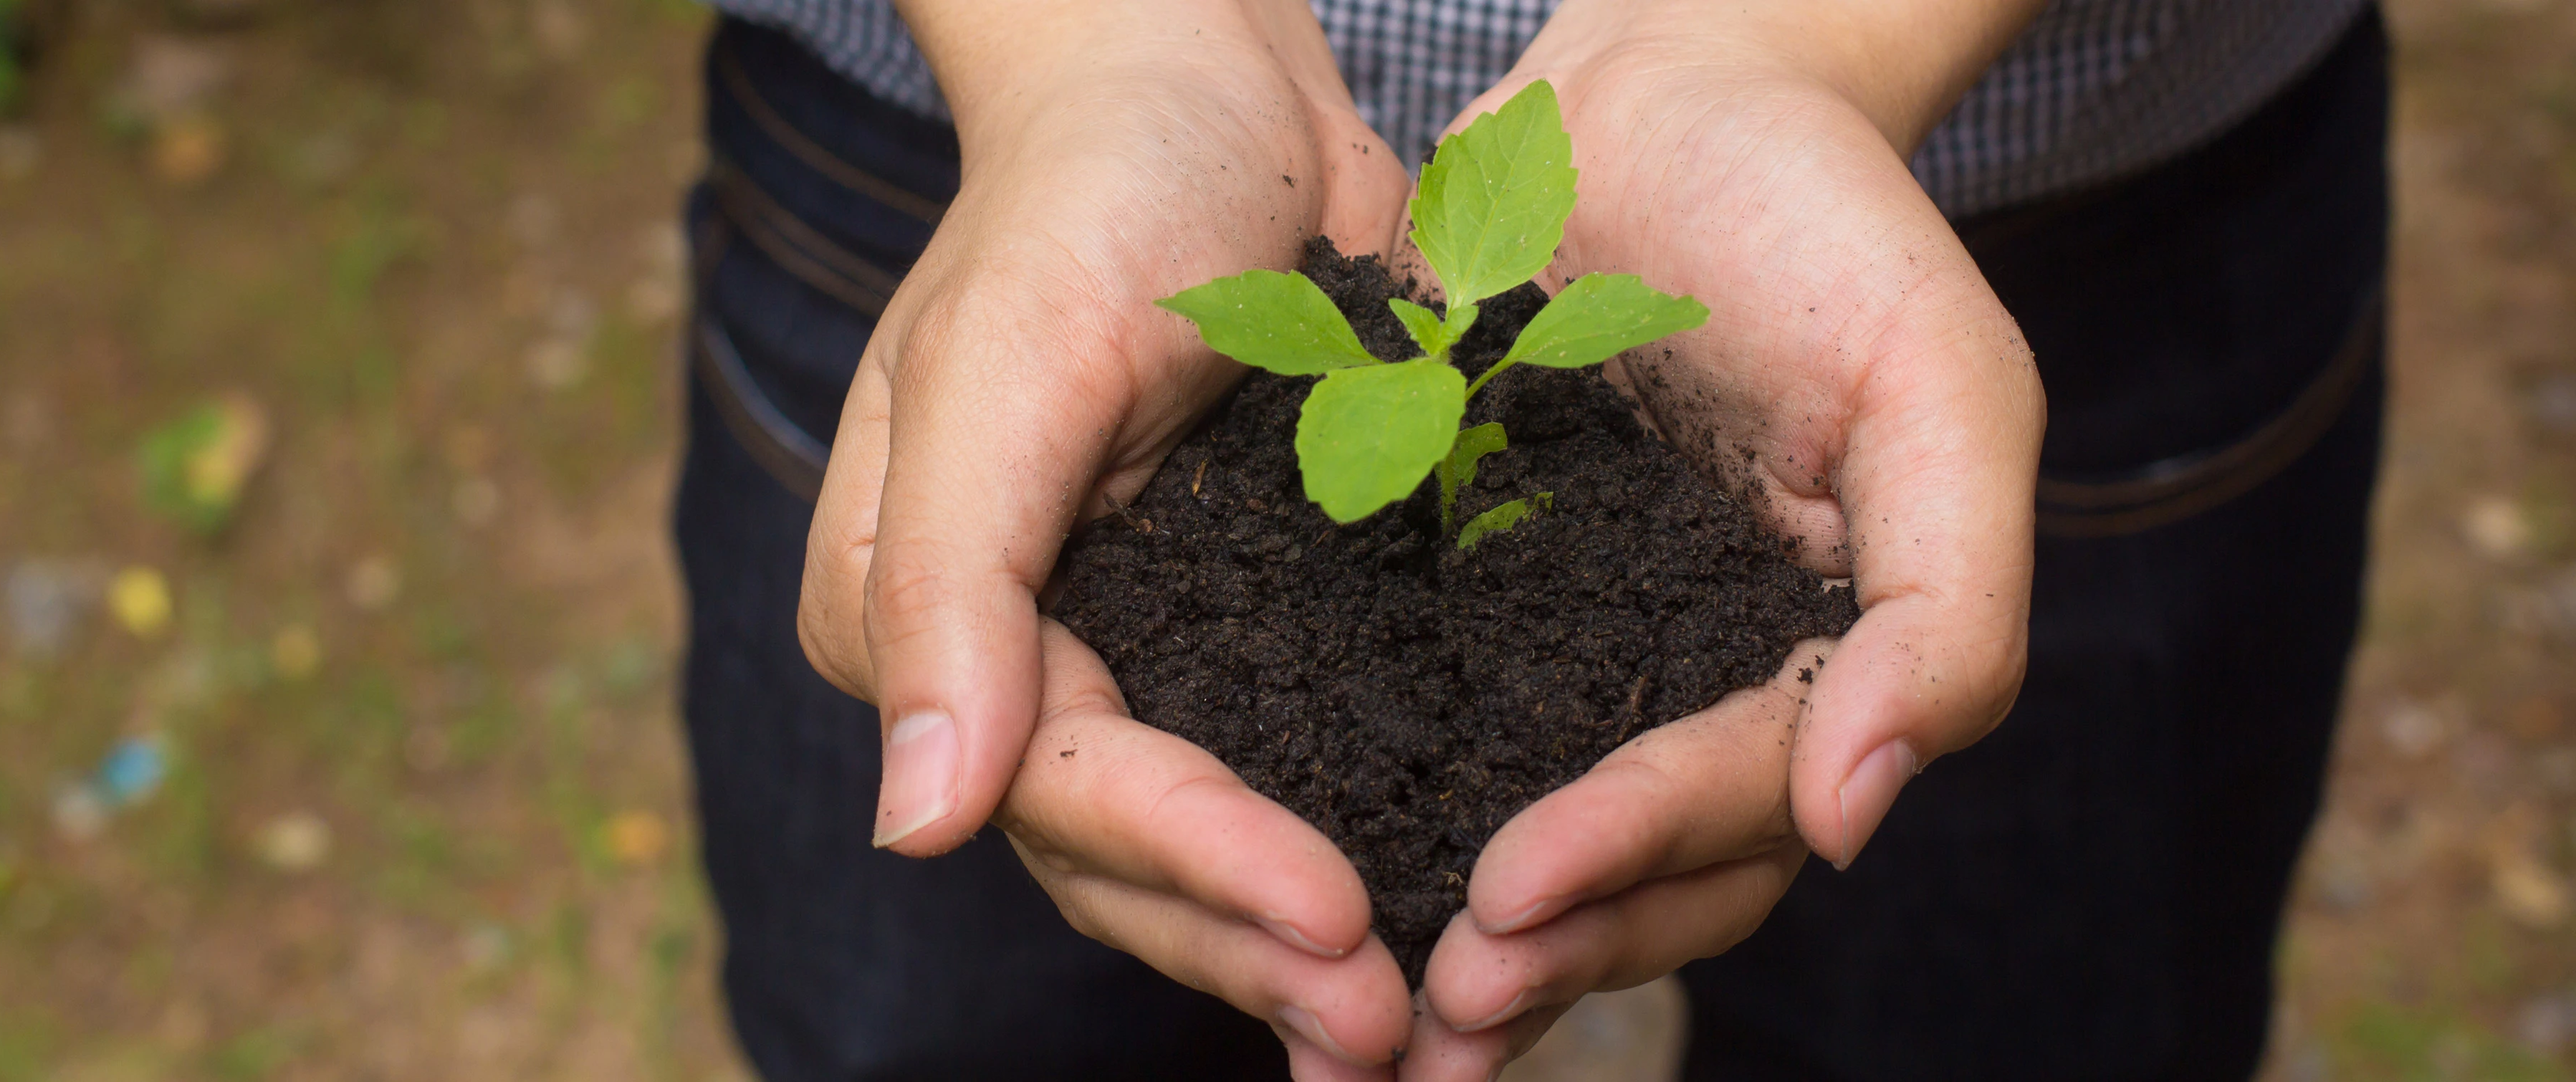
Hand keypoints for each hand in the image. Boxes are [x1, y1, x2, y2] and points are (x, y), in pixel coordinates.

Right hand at [796, 0, 1418, 1072]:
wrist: (1203, 83)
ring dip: (1304, 941)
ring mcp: (1136, 655)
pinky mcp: (1245, 632)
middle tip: (1392, 1026)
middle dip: (1258, 945)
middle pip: (1128, 857)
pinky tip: (1442, 922)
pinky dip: (1360, 846)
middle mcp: (1015, 663)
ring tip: (1427, 1024)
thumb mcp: (1010, 358)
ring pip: (1210, 848)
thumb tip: (918, 825)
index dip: (1193, 867)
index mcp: (921, 615)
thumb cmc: (1090, 188)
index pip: (1055, 785)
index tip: (1335, 920)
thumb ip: (954, 585)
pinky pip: (1293, 770)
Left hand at [1397, 1, 2049, 1074]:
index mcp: (1810, 666)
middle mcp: (1688, 686)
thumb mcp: (1945, 393)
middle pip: (1637, 876)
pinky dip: (1372, 811)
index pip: (1737, 804)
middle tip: (1425, 1015)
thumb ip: (1943, 612)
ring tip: (1356, 1018)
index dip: (1633, 858)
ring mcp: (1571, 650)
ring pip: (1525, 836)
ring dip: (1453, 933)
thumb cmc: (1834, 228)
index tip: (1509, 896)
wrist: (1672, 91)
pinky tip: (1284, 877)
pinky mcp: (1460, 596)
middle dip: (1540, 948)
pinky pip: (1420, 727)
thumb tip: (1855, 817)